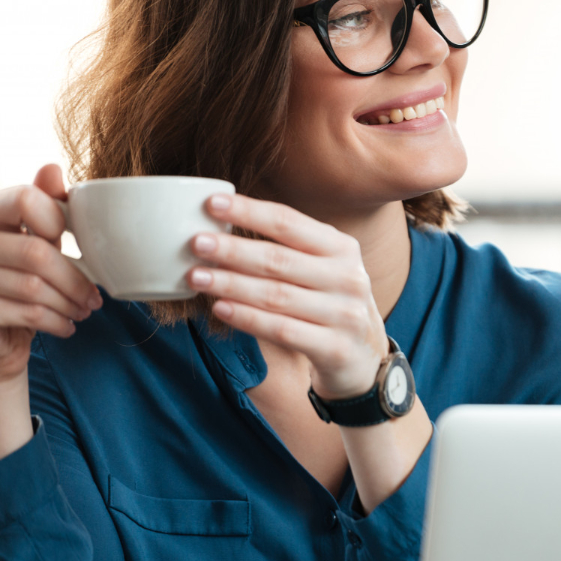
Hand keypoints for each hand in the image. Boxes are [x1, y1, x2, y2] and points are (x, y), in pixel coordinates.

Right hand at [0, 163, 103, 384]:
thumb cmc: (16, 287)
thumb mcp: (34, 243)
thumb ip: (44, 207)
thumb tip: (53, 167)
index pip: (23, 197)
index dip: (58, 219)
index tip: (75, 243)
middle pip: (35, 251)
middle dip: (75, 278)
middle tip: (94, 296)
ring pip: (34, 286)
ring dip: (69, 303)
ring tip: (83, 310)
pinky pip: (27, 313)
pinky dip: (57, 322)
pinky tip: (66, 326)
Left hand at [187, 193, 390, 399]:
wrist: (365, 358)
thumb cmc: (330, 304)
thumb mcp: (324, 269)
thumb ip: (288, 249)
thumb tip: (221, 228)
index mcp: (342, 249)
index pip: (289, 223)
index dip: (249, 212)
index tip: (212, 203)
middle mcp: (348, 278)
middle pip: (279, 260)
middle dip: (232, 250)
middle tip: (196, 243)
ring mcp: (344, 314)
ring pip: (276, 295)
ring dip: (231, 284)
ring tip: (196, 277)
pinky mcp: (334, 348)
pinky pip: (281, 330)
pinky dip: (247, 318)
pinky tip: (220, 309)